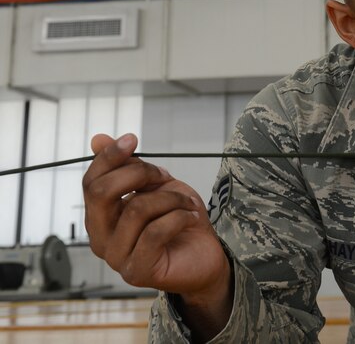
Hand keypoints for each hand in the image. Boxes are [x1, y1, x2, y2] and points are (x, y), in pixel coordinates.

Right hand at [83, 133, 230, 312]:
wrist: (207, 254)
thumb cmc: (179, 219)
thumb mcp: (157, 185)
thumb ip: (129, 166)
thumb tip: (97, 139)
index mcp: (100, 217)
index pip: (91, 182)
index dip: (110, 157)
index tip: (132, 139)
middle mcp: (100, 238)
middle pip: (101, 193)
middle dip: (137, 173)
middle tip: (164, 176)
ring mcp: (117, 258)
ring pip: (136, 209)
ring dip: (170, 198)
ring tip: (187, 202)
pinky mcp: (138, 271)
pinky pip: (155, 232)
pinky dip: (179, 217)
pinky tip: (191, 217)